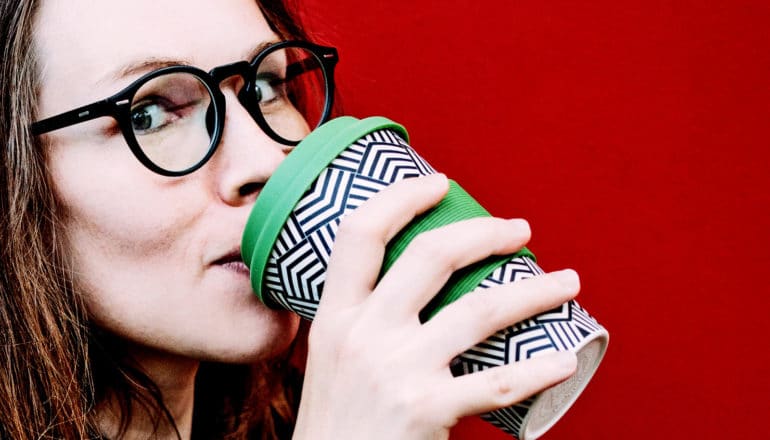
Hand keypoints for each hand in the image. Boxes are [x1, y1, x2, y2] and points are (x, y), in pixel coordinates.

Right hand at [293, 173, 578, 439]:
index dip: (400, 197)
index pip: (360, 234)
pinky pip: (496, 383)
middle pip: (431, 256)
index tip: (440, 182)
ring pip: (479, 310)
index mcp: (335, 315)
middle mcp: (364, 334)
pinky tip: (564, 358)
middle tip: (520, 230)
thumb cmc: (338, 419)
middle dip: (484, 232)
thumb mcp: (331, 356)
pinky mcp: (427, 410)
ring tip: (567, 281)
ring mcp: (397, 371)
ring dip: (534, 289)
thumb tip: (411, 283)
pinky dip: (538, 369)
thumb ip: (361, 317)